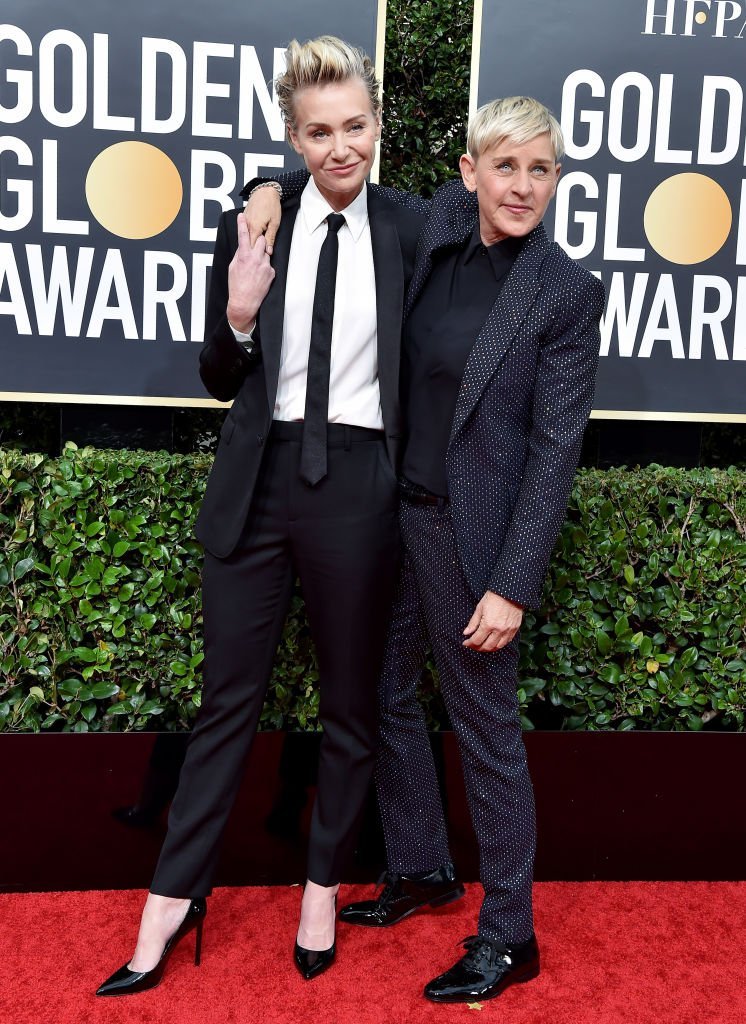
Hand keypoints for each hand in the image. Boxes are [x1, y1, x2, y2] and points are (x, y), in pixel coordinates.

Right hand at [226, 213, 274, 332]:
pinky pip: (269, 264)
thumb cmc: (236, 286)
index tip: (242, 216)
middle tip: (254, 245)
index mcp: (244, 256)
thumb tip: (242, 247)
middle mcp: (256, 259)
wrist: (245, 303)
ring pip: (266, 252)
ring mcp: (265, 265)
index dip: (242, 224)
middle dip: (258, 240)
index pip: (243, 235)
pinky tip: (259, 276)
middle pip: (261, 239)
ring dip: (261, 255)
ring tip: (255, 267)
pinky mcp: (271, 273)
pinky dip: (265, 267)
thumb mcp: (233, 267)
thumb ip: (239, 255)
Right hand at [243, 186, 282, 254]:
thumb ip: (270, 238)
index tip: (256, 259)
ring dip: (251, 242)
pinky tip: (254, 236)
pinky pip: (246, 229)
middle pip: (248, 242)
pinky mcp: (245, 217)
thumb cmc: (271, 205)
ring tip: (256, 247)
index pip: (252, 245)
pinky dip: (249, 234)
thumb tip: (268, 251)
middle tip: (257, 256)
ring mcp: (245, 220)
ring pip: (246, 236)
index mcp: (255, 228)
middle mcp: (248, 224)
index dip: (254, 253)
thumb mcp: (275, 223)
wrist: (265, 190)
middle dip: (252, 249)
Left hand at [463, 591, 522, 651]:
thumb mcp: (480, 608)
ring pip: (497, 647)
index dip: (469, 643)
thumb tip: (466, 632)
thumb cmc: (494, 597)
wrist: (510, 592)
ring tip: (482, 645)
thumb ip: (473, 622)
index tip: (465, 642)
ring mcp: (508, 631)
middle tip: (473, 645)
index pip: (476, 640)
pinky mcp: (514, 629)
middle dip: (477, 648)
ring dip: (488, 648)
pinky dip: (499, 645)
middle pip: (487, 646)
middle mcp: (499, 630)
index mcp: (488, 624)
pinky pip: (506, 642)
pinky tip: (494, 642)